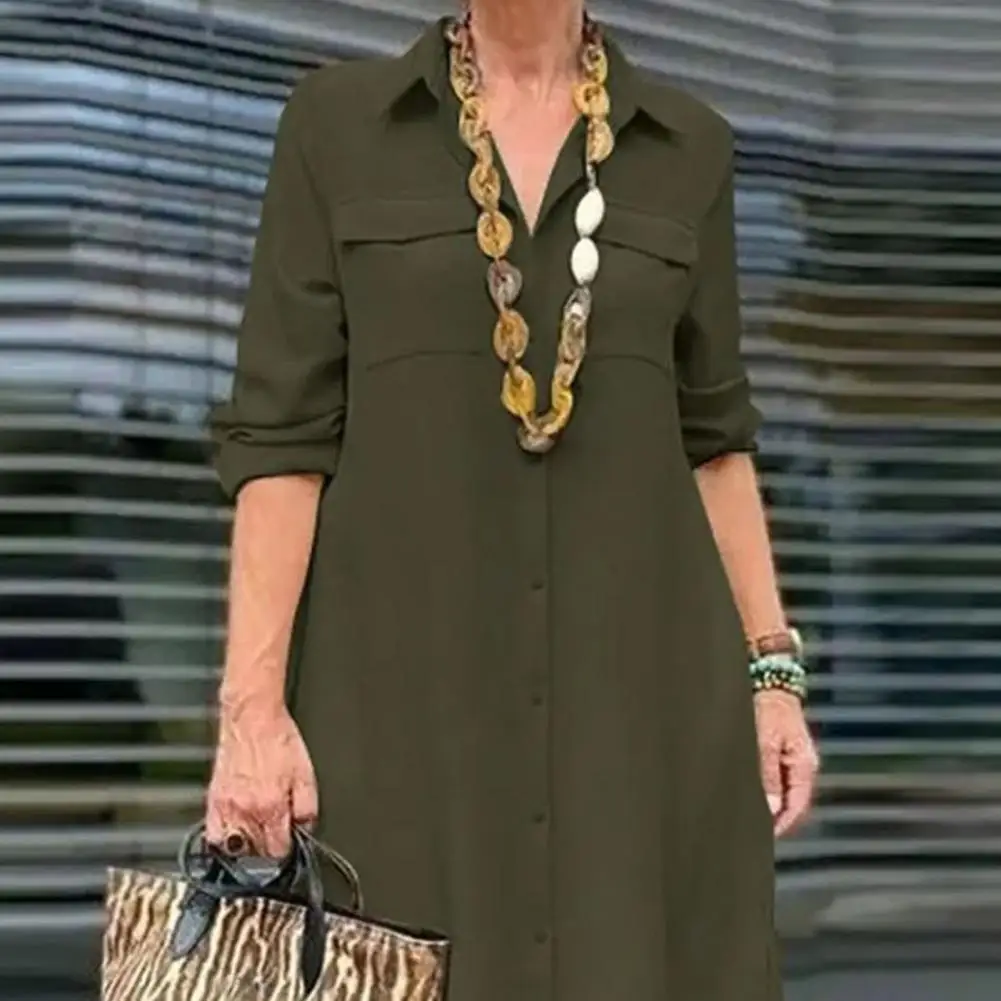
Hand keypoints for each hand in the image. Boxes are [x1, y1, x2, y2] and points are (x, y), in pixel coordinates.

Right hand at [205, 696, 317, 857]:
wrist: (253, 718)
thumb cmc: (279, 740)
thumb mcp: (307, 774)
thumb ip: (308, 808)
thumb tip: (305, 829)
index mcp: (272, 807)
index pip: (278, 851)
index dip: (287, 851)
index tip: (289, 845)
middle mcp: (246, 811)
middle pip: (256, 853)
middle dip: (268, 849)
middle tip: (275, 835)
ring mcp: (226, 807)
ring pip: (234, 849)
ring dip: (247, 847)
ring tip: (257, 835)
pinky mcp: (212, 800)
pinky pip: (212, 835)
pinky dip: (223, 840)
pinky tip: (234, 834)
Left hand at [754, 690, 818, 837]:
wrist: (770, 685)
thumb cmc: (770, 709)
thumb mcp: (765, 742)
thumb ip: (769, 775)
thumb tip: (773, 808)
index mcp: (804, 765)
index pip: (799, 805)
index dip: (785, 824)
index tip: (768, 836)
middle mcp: (803, 766)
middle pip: (794, 802)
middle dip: (778, 819)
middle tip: (759, 832)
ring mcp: (795, 761)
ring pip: (787, 794)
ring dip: (774, 807)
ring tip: (756, 819)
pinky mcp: (785, 755)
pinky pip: (780, 782)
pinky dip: (771, 793)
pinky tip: (759, 798)